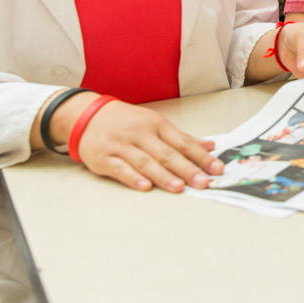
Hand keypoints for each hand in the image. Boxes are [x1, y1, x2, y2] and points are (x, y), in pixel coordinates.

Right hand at [73, 100, 224, 192]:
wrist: (86, 115)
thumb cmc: (125, 121)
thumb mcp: (154, 123)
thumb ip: (181, 137)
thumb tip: (209, 146)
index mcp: (157, 125)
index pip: (183, 142)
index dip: (201, 156)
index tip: (217, 168)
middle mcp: (141, 134)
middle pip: (167, 153)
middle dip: (187, 168)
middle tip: (203, 182)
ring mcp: (121, 146)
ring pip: (145, 162)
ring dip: (163, 175)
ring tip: (179, 187)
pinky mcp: (104, 158)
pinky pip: (120, 169)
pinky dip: (132, 177)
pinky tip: (145, 186)